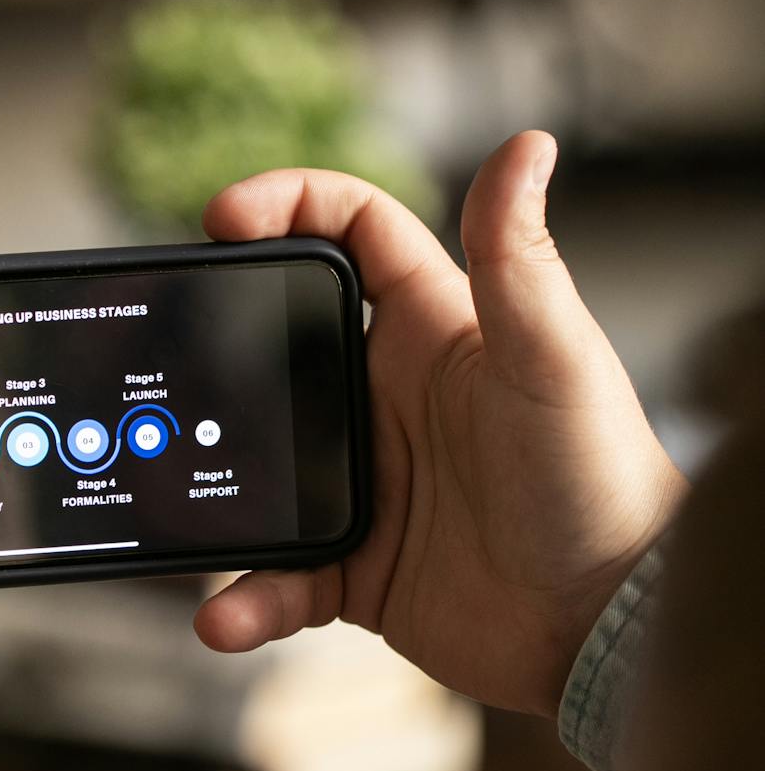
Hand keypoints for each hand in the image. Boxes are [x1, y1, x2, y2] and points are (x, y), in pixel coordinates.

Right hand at [195, 131, 685, 716]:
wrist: (608, 627)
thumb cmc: (602, 480)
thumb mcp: (554, 361)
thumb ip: (520, 259)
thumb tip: (529, 143)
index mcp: (432, 330)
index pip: (350, 232)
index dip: (286, 203)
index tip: (222, 217)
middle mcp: (388, 397)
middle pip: (274, 341)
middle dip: (212, 339)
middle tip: (162, 354)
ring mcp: (365, 481)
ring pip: (255, 465)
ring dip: (209, 486)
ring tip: (169, 500)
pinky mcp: (354, 565)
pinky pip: (277, 575)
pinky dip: (246, 597)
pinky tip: (228, 615)